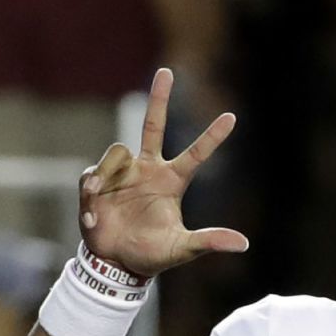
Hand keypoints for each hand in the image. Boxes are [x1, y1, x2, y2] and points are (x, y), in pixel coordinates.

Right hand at [78, 67, 247, 277]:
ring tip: (100, 200)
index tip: (232, 117)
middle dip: (159, 98)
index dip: (213, 137)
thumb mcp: (182, 249)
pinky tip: (92, 214)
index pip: (195, 155)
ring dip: (109, 174)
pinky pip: (93, 174)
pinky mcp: (98, 181)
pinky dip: (92, 193)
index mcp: (170, 182)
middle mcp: (147, 170)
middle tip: (167, 72)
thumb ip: (209, 242)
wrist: (115, 264)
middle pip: (153, 124)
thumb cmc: (150, 256)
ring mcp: (122, 173)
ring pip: (117, 151)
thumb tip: (244, 244)